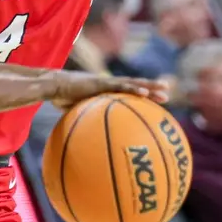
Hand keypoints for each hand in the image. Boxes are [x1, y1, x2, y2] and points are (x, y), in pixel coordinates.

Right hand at [45, 72, 168, 109]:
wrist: (54, 86)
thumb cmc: (62, 98)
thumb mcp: (77, 112)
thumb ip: (86, 121)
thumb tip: (89, 140)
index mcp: (106, 90)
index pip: (128, 92)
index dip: (142, 95)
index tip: (156, 101)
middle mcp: (110, 84)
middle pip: (135, 86)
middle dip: (152, 89)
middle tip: (167, 94)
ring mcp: (107, 81)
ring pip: (134, 83)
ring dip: (150, 87)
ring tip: (165, 90)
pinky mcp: (102, 81)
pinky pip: (121, 86)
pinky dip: (134, 89)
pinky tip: (145, 94)